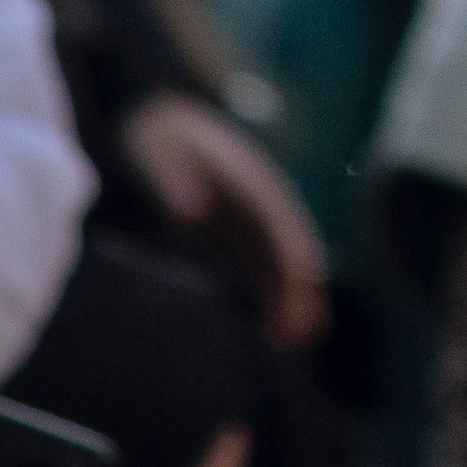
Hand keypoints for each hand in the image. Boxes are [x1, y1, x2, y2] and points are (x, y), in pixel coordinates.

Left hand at [122, 89, 330, 346]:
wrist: (159, 124)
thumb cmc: (161, 139)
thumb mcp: (163, 149)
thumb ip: (176, 177)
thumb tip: (193, 212)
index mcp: (250, 179)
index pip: (278, 217)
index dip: (294, 246)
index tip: (307, 277)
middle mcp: (260, 202)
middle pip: (288, 247)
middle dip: (300, 286)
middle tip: (306, 329)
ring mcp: (252, 220)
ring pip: (279, 265)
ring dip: (291, 299)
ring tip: (297, 341)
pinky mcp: (237, 237)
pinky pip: (261, 271)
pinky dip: (271, 298)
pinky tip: (272, 332)